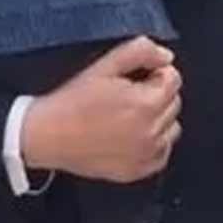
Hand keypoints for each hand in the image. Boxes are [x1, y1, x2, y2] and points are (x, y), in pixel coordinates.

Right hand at [20, 36, 181, 182]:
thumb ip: (139, 52)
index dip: (155, 72)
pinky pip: (162, 153)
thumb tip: (166, 56)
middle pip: (174, 102)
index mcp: (145, 104)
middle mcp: (151, 132)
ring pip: (171, 128)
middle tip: (127, 93)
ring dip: (158, 118)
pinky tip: (131, 134)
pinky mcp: (138, 171)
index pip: (173, 79)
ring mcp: (146, 154)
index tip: (136, 76)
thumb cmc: (73, 100)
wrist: (48, 135)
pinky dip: (154, 143)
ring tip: (129, 114)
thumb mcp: (103, 66)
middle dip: (156, 93)